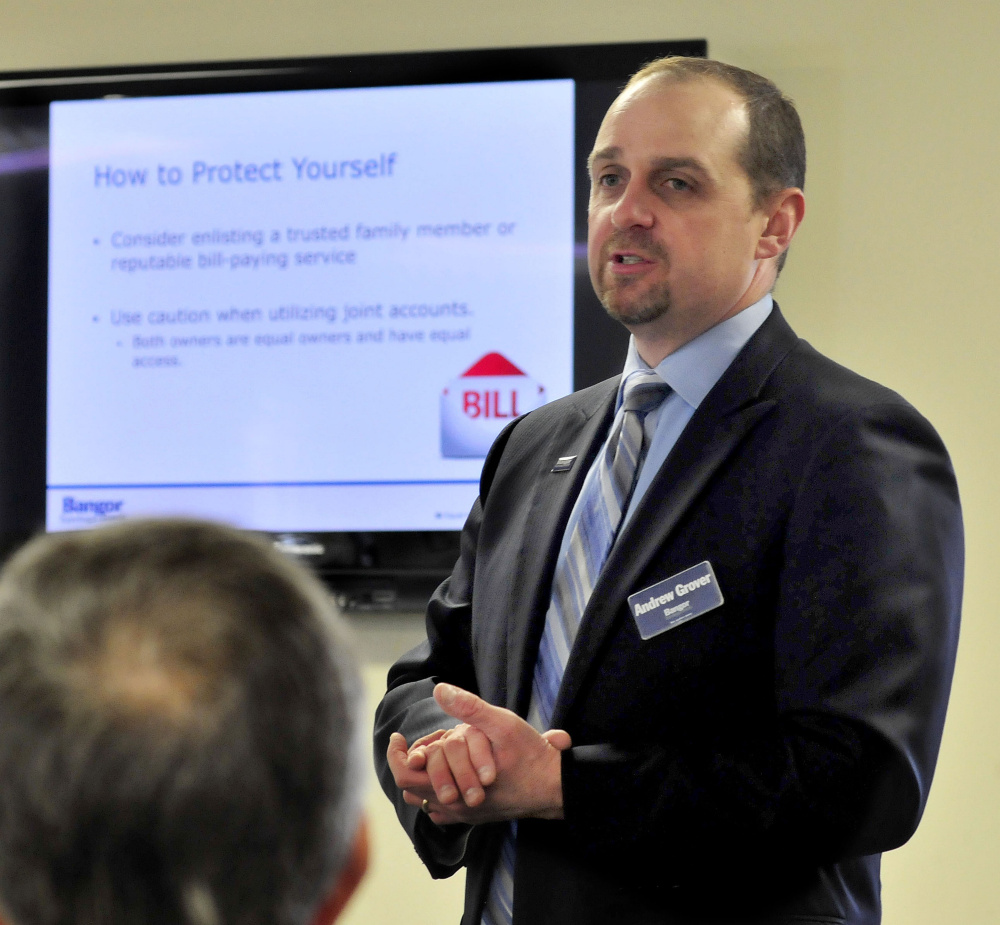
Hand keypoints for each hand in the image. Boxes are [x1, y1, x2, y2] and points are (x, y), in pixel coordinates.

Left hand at [388, 683, 570, 825]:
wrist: (554, 788)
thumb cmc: (529, 756)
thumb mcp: (501, 724)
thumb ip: (469, 709)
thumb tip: (440, 690)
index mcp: (454, 784)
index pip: (406, 774)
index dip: (396, 754)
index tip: (399, 736)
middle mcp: (455, 806)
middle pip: (411, 787)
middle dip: (410, 762)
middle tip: (415, 743)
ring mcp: (464, 815)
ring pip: (425, 800)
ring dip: (422, 777)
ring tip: (429, 755)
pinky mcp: (475, 818)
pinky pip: (441, 812)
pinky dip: (435, 794)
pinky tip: (446, 777)